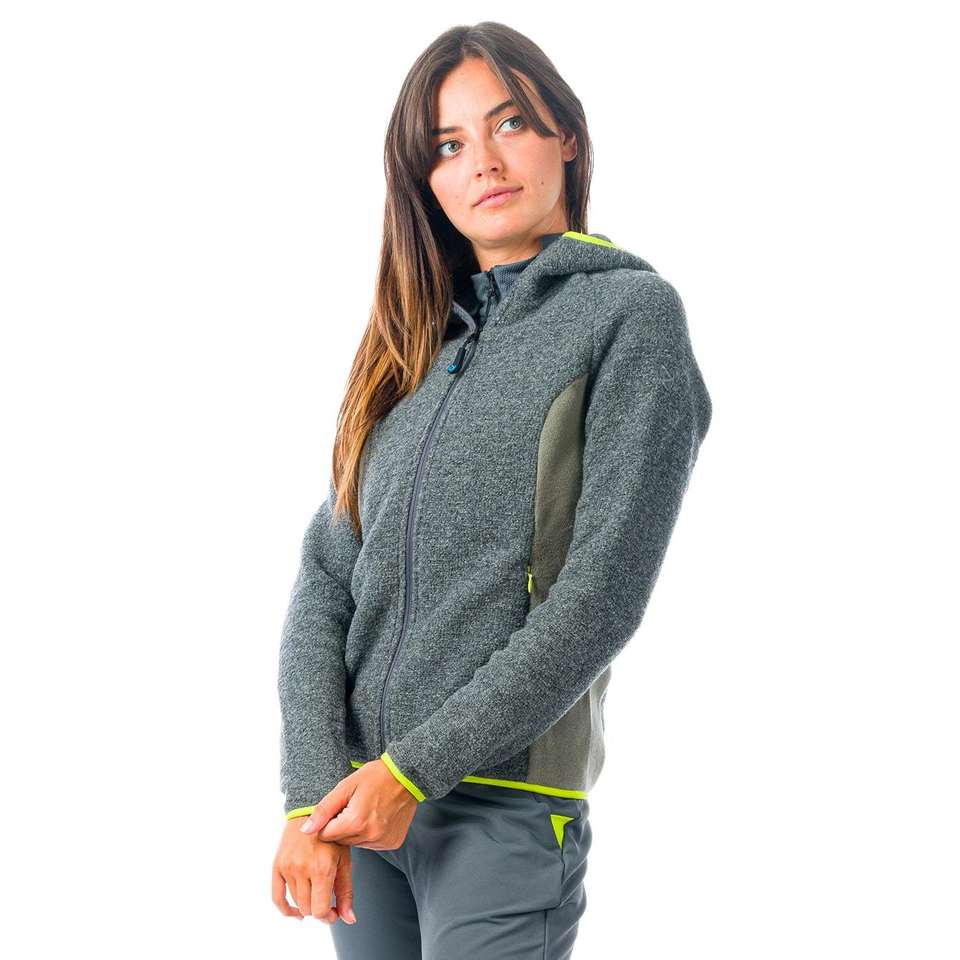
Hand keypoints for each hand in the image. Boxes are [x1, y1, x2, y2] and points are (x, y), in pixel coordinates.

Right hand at [272, 819, 356, 924]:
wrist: (311, 813)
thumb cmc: (332, 837)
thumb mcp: (344, 860)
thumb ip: (346, 892)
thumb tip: (349, 919)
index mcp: (322, 868)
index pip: (319, 910)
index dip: (328, 917)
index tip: (334, 914)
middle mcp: (303, 868)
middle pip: (308, 908)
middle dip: (319, 911)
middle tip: (327, 904)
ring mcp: (288, 867)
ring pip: (296, 903)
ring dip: (307, 906)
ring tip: (316, 897)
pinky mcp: (277, 865)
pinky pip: (277, 897)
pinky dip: (286, 909)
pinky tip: (296, 912)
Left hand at [299, 759, 418, 849]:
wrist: (407, 776)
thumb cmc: (375, 777)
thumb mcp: (345, 787)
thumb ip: (323, 810)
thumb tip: (305, 830)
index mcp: (355, 822)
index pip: (326, 835)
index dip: (329, 821)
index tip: (339, 808)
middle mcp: (369, 836)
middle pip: (340, 841)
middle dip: (342, 826)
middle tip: (353, 806)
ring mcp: (382, 841)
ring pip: (355, 844)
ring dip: (356, 831)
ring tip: (366, 810)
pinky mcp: (391, 843)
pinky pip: (371, 844)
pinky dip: (370, 834)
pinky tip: (376, 818)